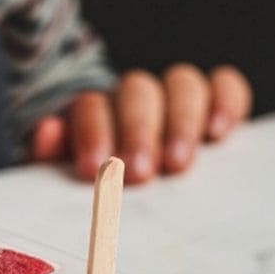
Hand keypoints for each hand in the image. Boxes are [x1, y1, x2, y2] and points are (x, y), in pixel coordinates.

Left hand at [32, 64, 251, 183]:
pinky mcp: (213, 104)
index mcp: (94, 114)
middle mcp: (133, 99)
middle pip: (137, 92)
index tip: (92, 167)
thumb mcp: (65, 177)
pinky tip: (219, 133)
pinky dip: (226, 101)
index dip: (92, 131)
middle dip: (138, 131)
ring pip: (181, 84)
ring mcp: (174, 98)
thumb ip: (52, 158)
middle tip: (140, 173)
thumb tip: (48, 132)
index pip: (91, 106)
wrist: (127, 183)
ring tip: (178, 164)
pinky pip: (224, 86)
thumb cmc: (98, 189)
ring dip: (180, 122)